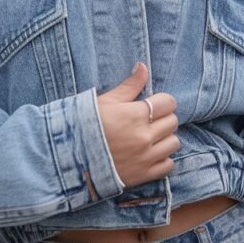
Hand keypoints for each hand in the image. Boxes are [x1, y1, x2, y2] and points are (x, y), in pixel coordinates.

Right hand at [96, 62, 179, 187]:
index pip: (168, 103)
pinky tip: (149, 154)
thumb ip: (129, 85)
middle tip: (148, 120)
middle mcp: (144, 136)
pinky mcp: (143, 175)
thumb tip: (143, 66)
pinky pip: (168, 165)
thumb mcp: (106, 101)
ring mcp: (145, 157)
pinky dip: (163, 159)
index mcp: (135, 115)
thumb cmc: (85, 125)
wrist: (70, 158)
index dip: (162, 101)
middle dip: (163, 118)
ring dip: (164, 138)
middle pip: (172, 122)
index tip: (153, 104)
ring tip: (149, 137)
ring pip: (174, 143)